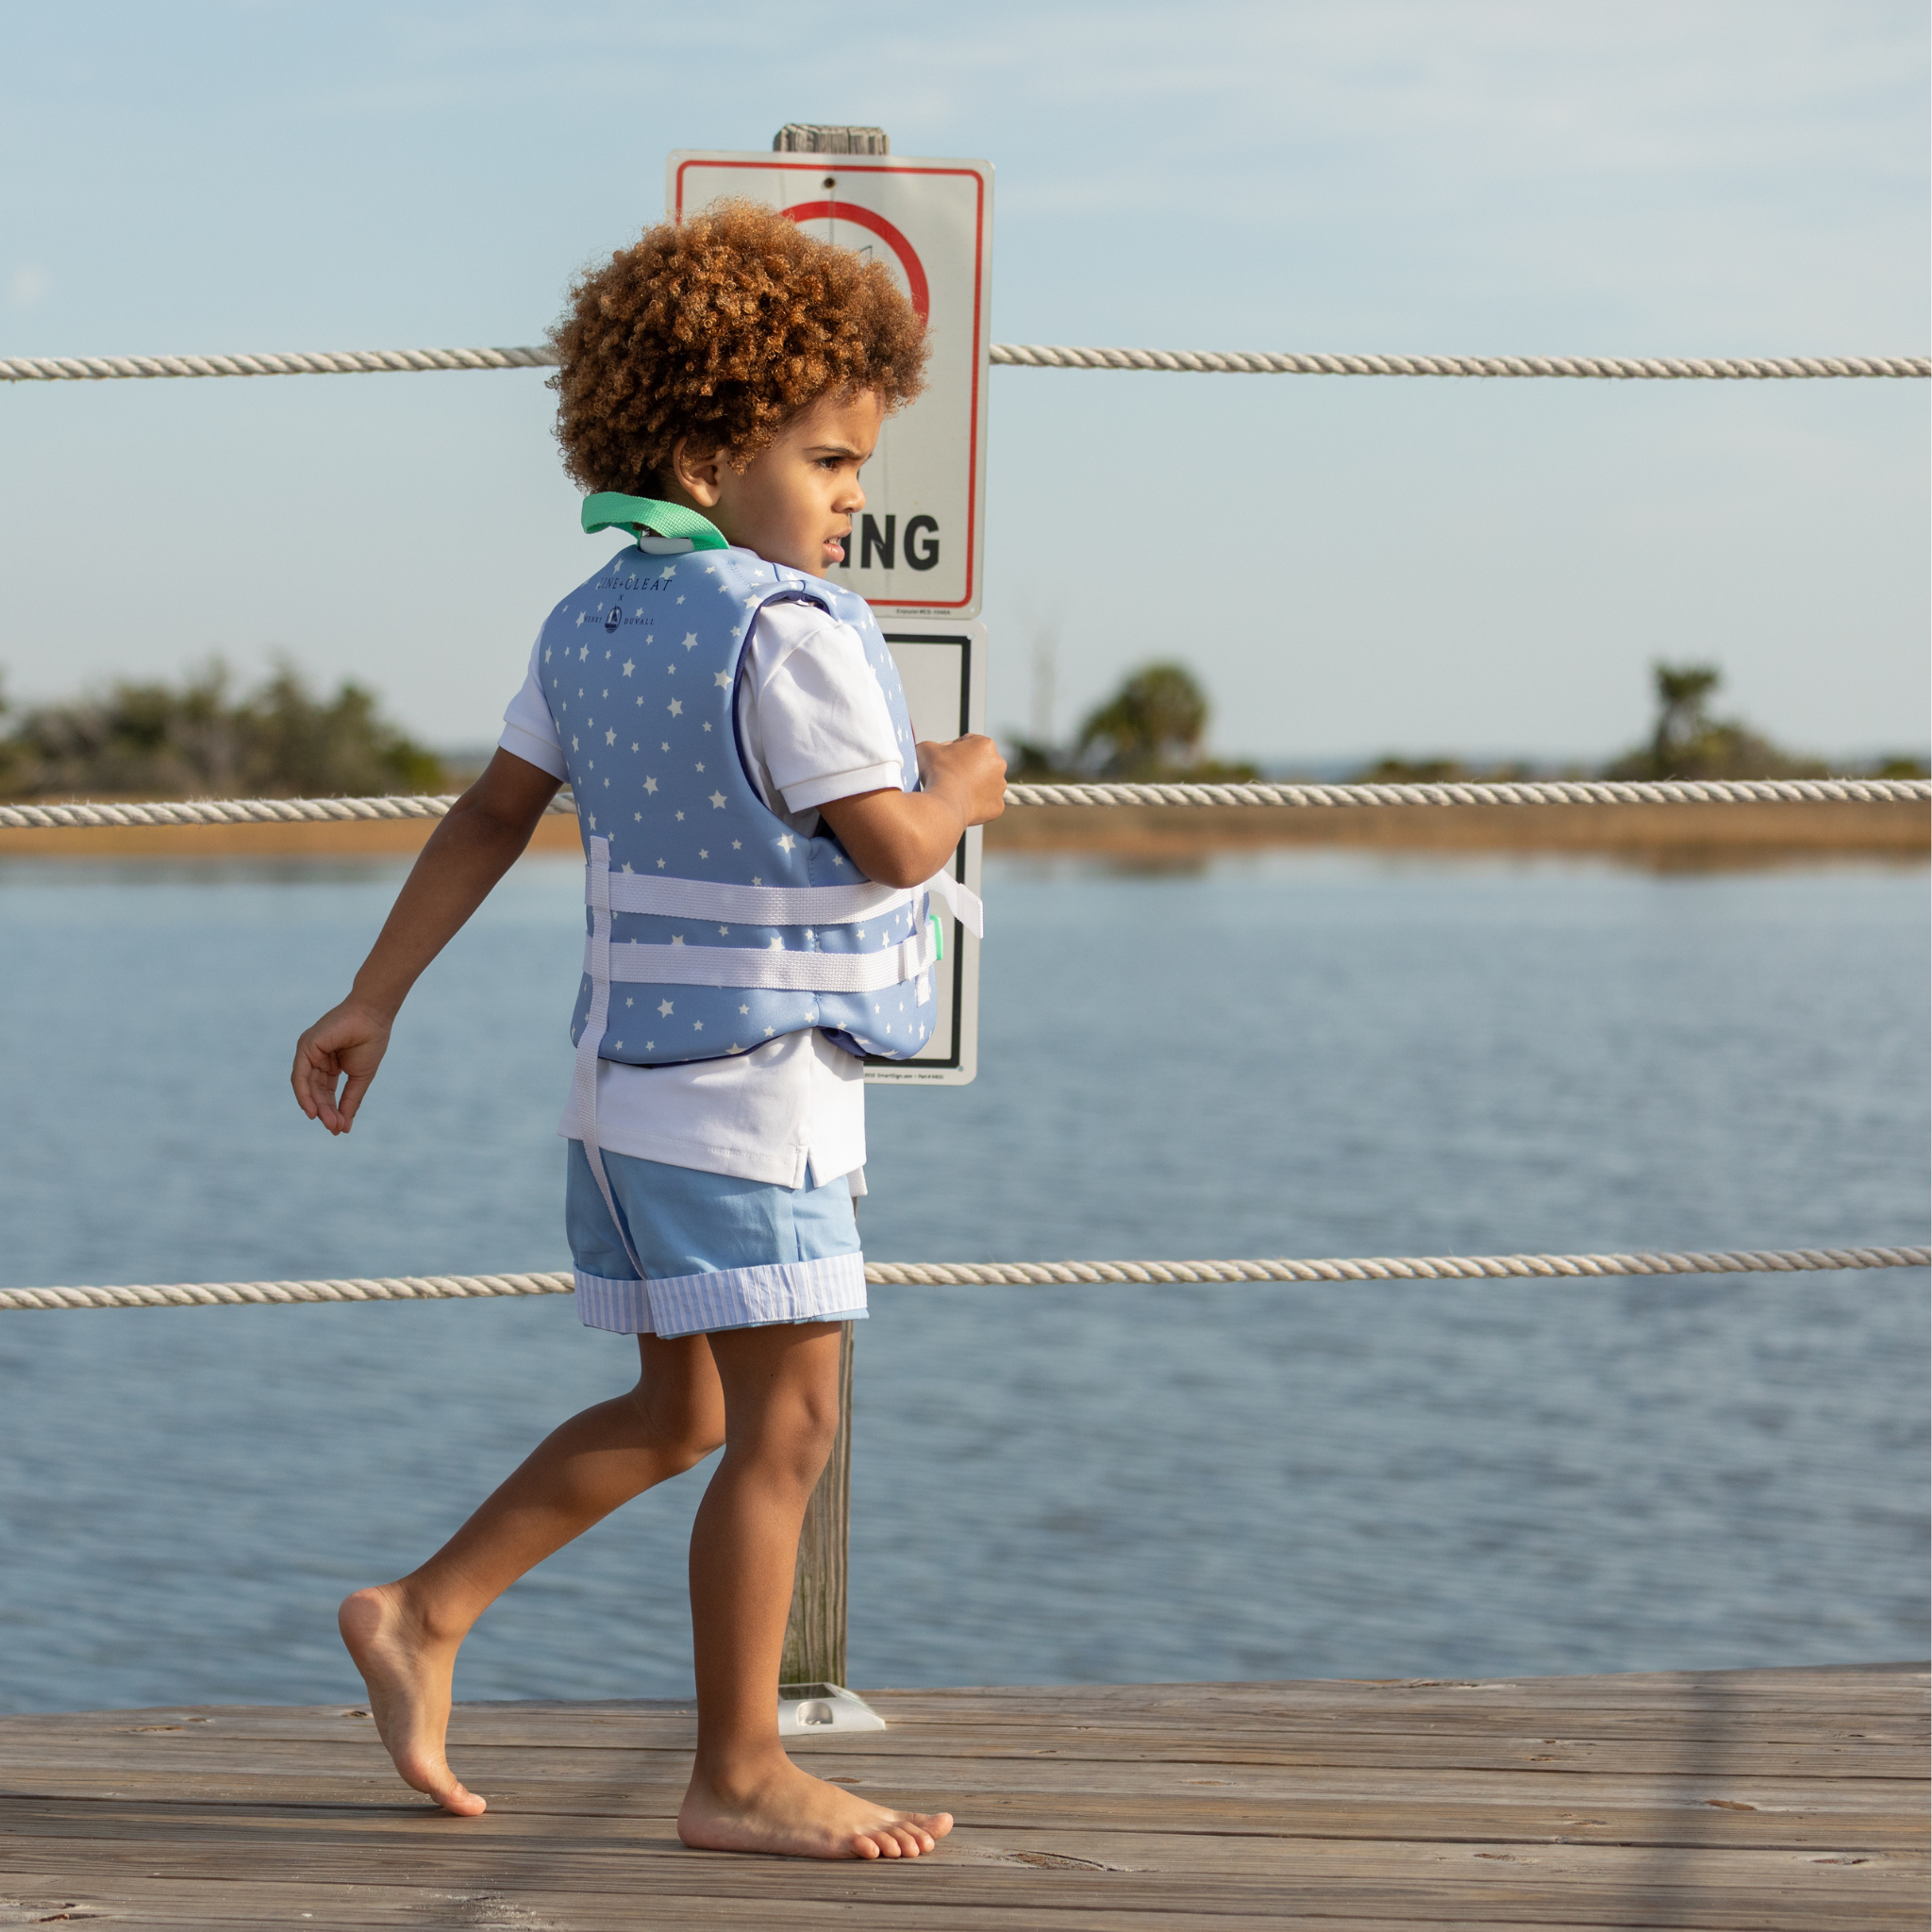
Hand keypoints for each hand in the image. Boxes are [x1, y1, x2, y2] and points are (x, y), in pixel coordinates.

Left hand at [292, 999, 393, 1135]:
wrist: (374, 1016)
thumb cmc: (371, 1041)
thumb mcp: (360, 1077)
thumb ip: (350, 1099)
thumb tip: (344, 1126)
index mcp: (329, 1064)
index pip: (326, 1092)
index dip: (333, 1110)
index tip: (341, 1128)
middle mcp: (316, 1059)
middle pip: (316, 1092)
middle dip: (325, 1111)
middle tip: (335, 1128)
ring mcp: (309, 1052)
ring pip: (306, 1086)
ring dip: (316, 1106)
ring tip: (328, 1122)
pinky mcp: (305, 1047)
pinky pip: (300, 1075)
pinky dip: (304, 1094)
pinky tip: (312, 1109)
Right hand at [915, 734, 1006, 828]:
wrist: (943, 804)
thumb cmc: (936, 773)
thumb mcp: (927, 748)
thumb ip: (934, 746)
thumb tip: (934, 751)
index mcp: (986, 745)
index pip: (968, 742)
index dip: (953, 749)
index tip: (944, 759)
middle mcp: (999, 763)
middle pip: (980, 763)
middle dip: (967, 767)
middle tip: (949, 776)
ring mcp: (1000, 786)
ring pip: (986, 783)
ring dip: (974, 785)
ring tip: (955, 791)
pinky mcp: (998, 806)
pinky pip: (986, 803)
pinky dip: (976, 804)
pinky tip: (962, 804)